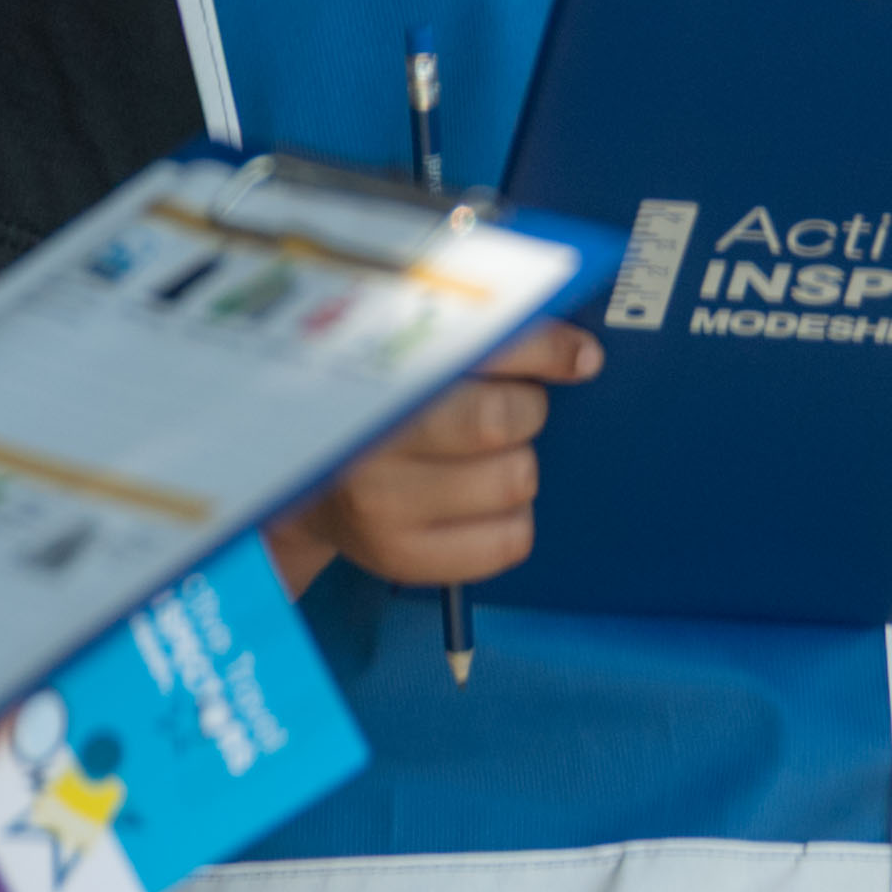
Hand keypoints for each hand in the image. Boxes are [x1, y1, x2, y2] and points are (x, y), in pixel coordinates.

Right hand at [269, 321, 593, 593]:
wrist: (311, 483)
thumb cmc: (377, 409)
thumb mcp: (406, 358)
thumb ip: (472, 335)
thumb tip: (569, 341)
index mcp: (371, 371)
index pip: (479, 349)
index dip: (543, 349)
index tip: (580, 355)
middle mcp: (368, 439)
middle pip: (500, 418)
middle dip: (523, 408)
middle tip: (505, 407)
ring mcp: (382, 506)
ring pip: (515, 479)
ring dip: (516, 463)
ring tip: (479, 458)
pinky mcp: (403, 556)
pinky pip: (509, 540)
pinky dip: (512, 518)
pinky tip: (478, 502)